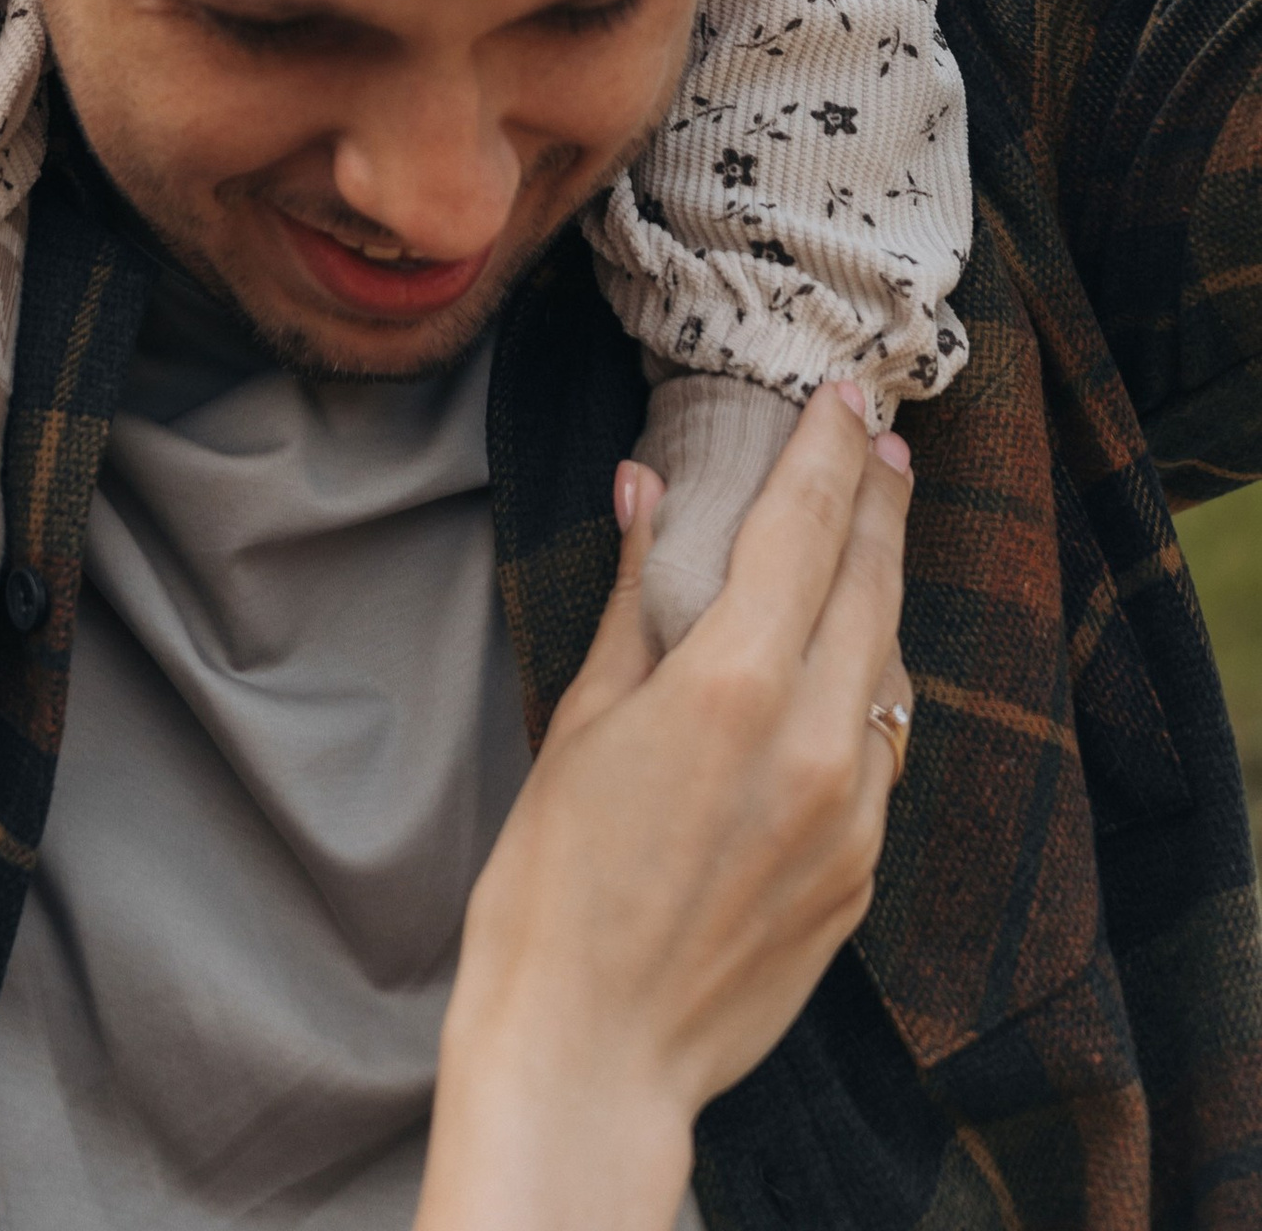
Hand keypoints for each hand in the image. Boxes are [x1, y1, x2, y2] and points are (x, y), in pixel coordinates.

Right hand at [422, 384, 913, 1230]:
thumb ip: (636, 599)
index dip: (831, 452)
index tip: (850, 395)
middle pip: (869, 586)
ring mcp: (851, 816)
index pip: (805, 530)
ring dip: (883, 592)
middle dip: (878, 502)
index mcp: (736, 688)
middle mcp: (816, 743)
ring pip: (889, 669)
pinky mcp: (860, 875)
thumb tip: (646, 491)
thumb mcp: (581, 718)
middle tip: (886, 440)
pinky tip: (850, 664)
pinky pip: (882, 752)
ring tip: (873, 533)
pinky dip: (871, 688)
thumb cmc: (553, 881)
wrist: (593, 1048)